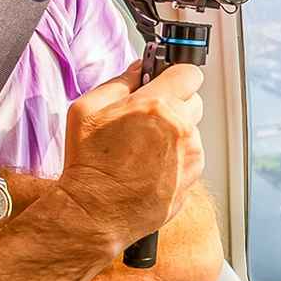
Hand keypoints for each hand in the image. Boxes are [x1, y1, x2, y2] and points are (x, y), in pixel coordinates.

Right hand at [55, 60, 204, 254]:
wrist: (96, 211)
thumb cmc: (89, 164)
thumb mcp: (87, 109)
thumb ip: (119, 81)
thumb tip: (139, 68)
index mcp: (157, 105)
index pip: (189, 73)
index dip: (175, 75)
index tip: (165, 81)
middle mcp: (181, 128)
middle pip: (193, 99)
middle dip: (174, 103)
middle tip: (147, 117)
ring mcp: (191, 154)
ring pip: (192, 129)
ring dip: (175, 132)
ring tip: (143, 148)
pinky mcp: (193, 176)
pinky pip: (191, 155)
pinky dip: (176, 156)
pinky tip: (151, 165)